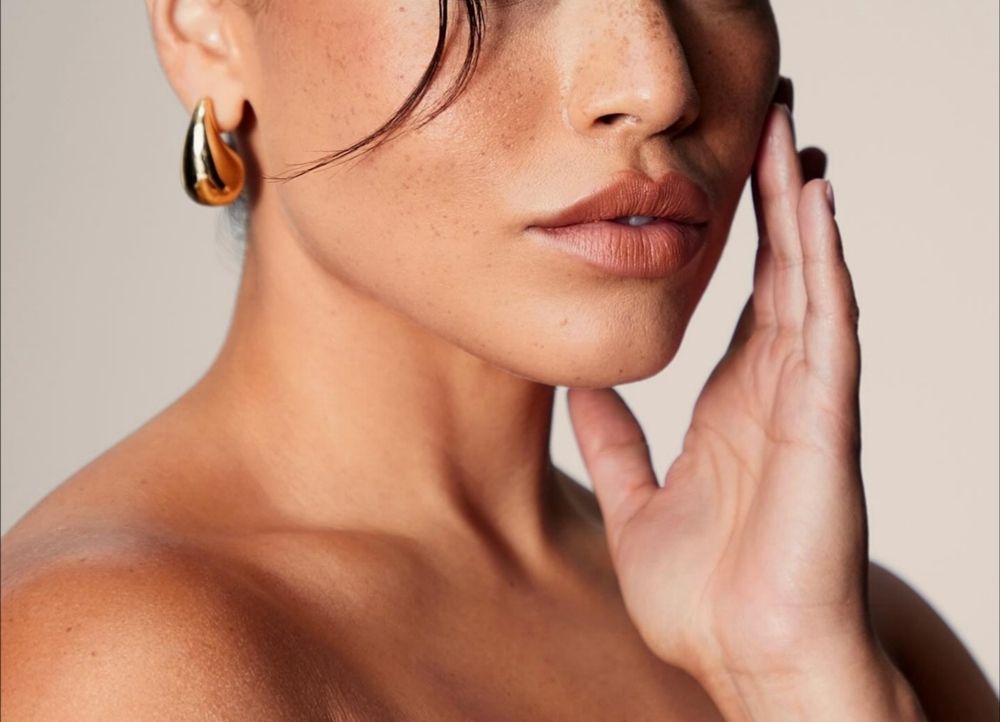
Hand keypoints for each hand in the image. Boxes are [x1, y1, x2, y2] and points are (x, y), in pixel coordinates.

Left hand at [568, 99, 877, 686]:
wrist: (748, 663)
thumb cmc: (706, 599)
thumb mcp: (636, 505)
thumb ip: (613, 445)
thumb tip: (581, 392)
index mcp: (731, 410)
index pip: (742, 303)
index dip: (740, 240)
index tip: (724, 182)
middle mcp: (773, 394)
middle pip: (781, 274)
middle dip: (775, 199)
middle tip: (770, 122)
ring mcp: (805, 404)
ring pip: (808, 284)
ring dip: (802, 211)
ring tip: (792, 136)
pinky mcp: (825, 423)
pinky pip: (828, 328)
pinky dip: (823, 264)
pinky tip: (815, 207)